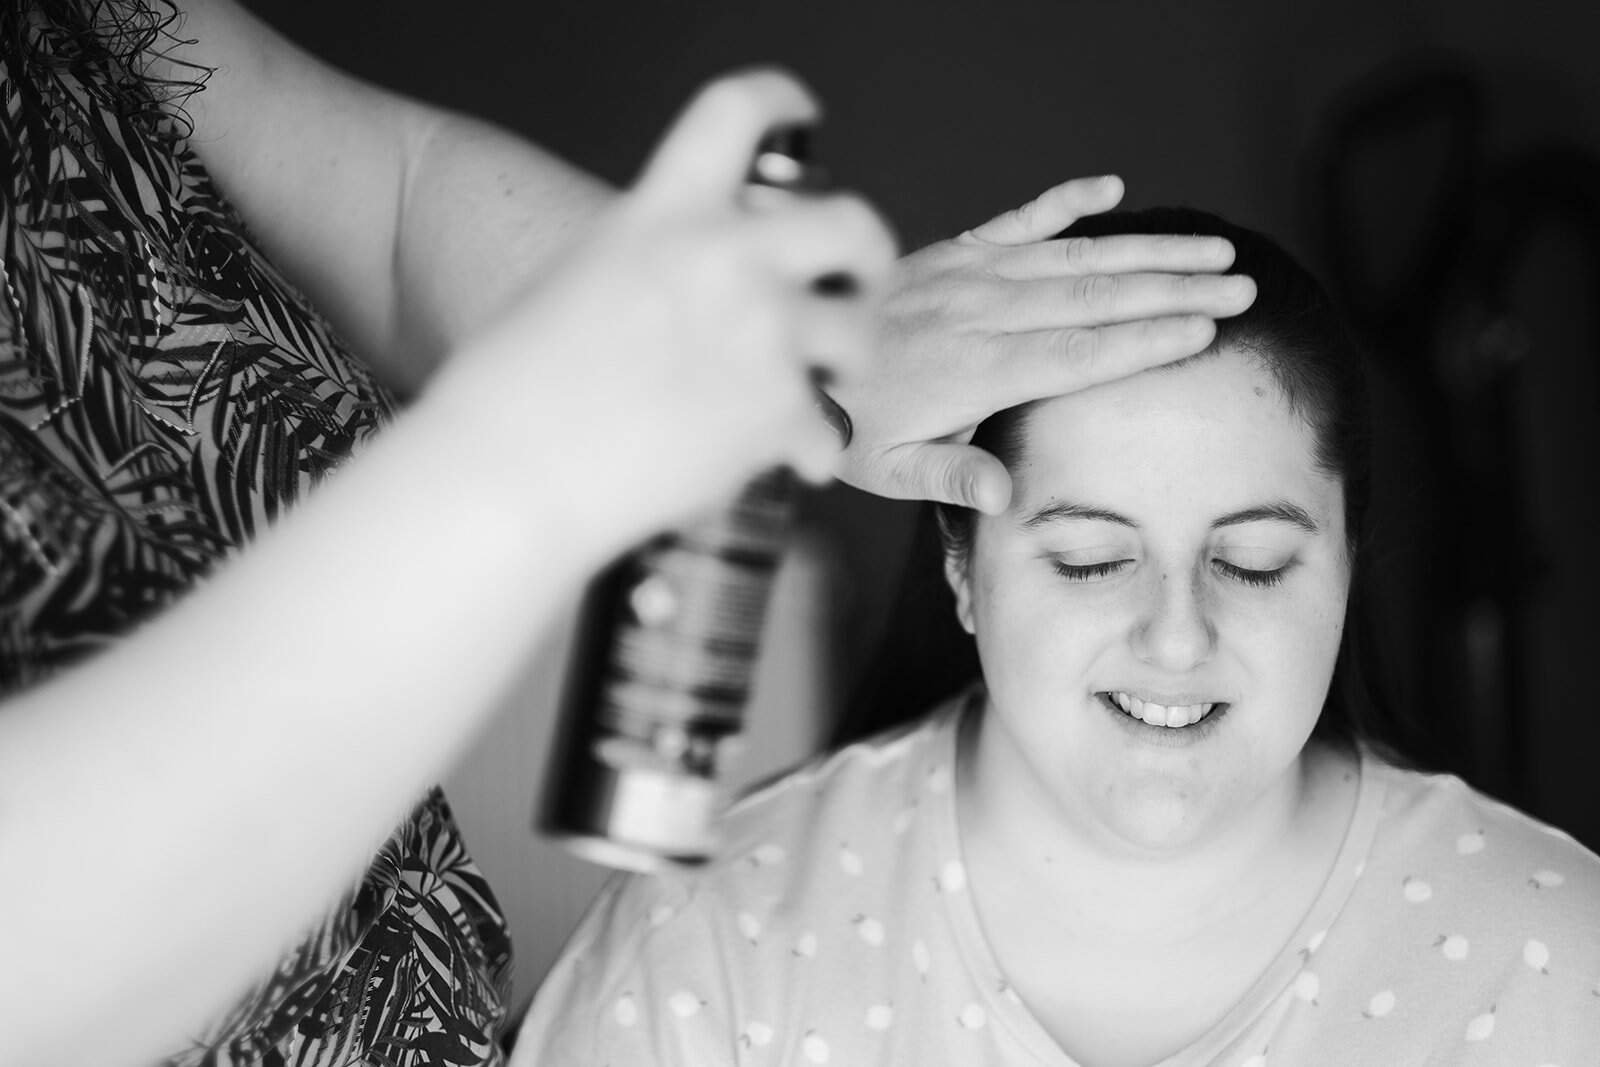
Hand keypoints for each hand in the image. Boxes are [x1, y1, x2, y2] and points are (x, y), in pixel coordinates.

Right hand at [446, 69, 896, 538]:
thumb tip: (692, 275)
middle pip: (852, 223)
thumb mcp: (576, 277)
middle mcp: (725, 260)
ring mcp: (760, 336)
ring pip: (858, 336)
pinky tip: (789, 461)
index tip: (800, 113)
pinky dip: (812, 453)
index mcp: (663, 213)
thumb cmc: (512, 389)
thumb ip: (651, 256)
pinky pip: (828, 432)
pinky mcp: (775, 414)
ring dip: (847, 364)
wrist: (508, 474)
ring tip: (823, 386)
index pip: (737, 111)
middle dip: (867, 258)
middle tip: (855, 286)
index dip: (779, 101)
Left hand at [830, 175, 1256, 512]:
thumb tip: (1004, 496)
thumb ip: (948, 477)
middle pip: (1092, 298)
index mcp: (972, 369)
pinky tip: (1110, 185)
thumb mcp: (886, 470)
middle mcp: (979, 312)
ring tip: (1212, 247)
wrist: (788, 346)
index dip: (1143, 339)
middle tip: (1242, 284)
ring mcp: (968, 274)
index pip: (1075, 353)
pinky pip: (1016, 219)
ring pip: (1071, 256)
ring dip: (1145, 249)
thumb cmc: (843, 422)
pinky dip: (1063, 200)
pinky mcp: (952, 251)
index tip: (1206, 328)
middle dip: (1173, 289)